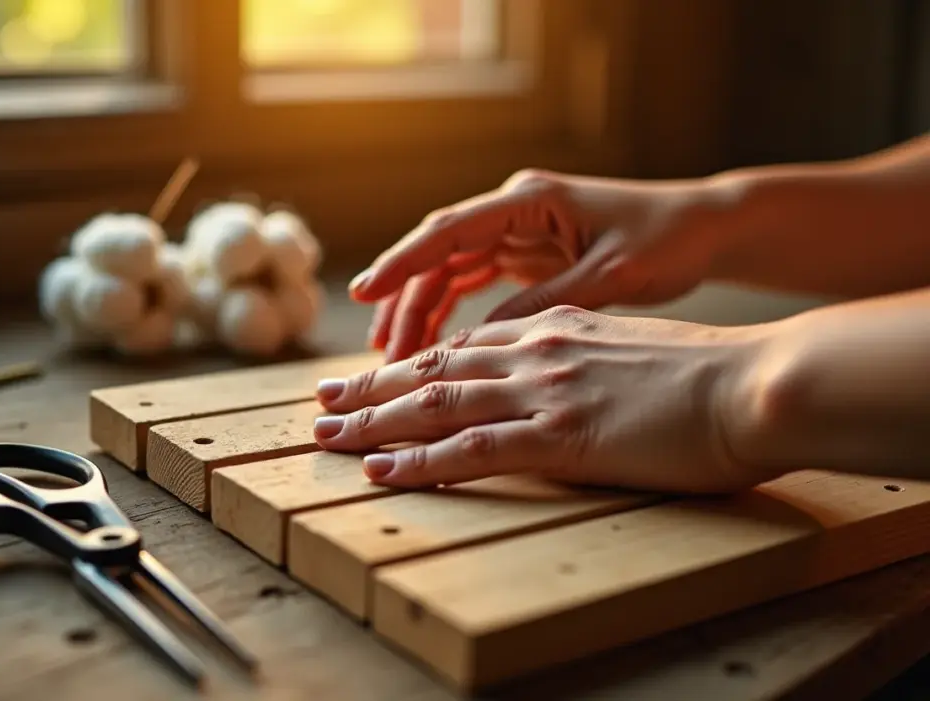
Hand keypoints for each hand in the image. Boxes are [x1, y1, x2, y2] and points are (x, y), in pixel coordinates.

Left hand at [313, 305, 776, 493]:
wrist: (752, 383)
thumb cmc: (706, 374)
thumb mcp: (630, 349)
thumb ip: (581, 355)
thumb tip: (557, 376)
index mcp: (554, 328)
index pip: (463, 345)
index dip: (409, 361)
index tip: (370, 375)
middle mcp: (536, 351)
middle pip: (434, 368)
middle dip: (371, 387)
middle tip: (322, 401)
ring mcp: (544, 391)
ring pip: (436, 403)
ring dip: (374, 420)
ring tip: (327, 434)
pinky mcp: (560, 434)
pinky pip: (473, 449)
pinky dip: (421, 461)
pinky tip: (383, 470)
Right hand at [349, 169, 738, 361]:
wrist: (704, 228)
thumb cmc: (666, 242)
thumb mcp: (607, 277)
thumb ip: (543, 307)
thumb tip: (478, 342)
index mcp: (530, 200)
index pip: (449, 230)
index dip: (402, 262)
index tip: (364, 291)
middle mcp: (515, 210)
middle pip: (439, 254)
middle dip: (405, 302)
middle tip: (382, 355)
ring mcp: (518, 231)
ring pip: (450, 271)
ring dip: (422, 313)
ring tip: (397, 361)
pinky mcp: (527, 254)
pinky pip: (473, 283)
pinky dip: (451, 315)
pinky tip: (434, 349)